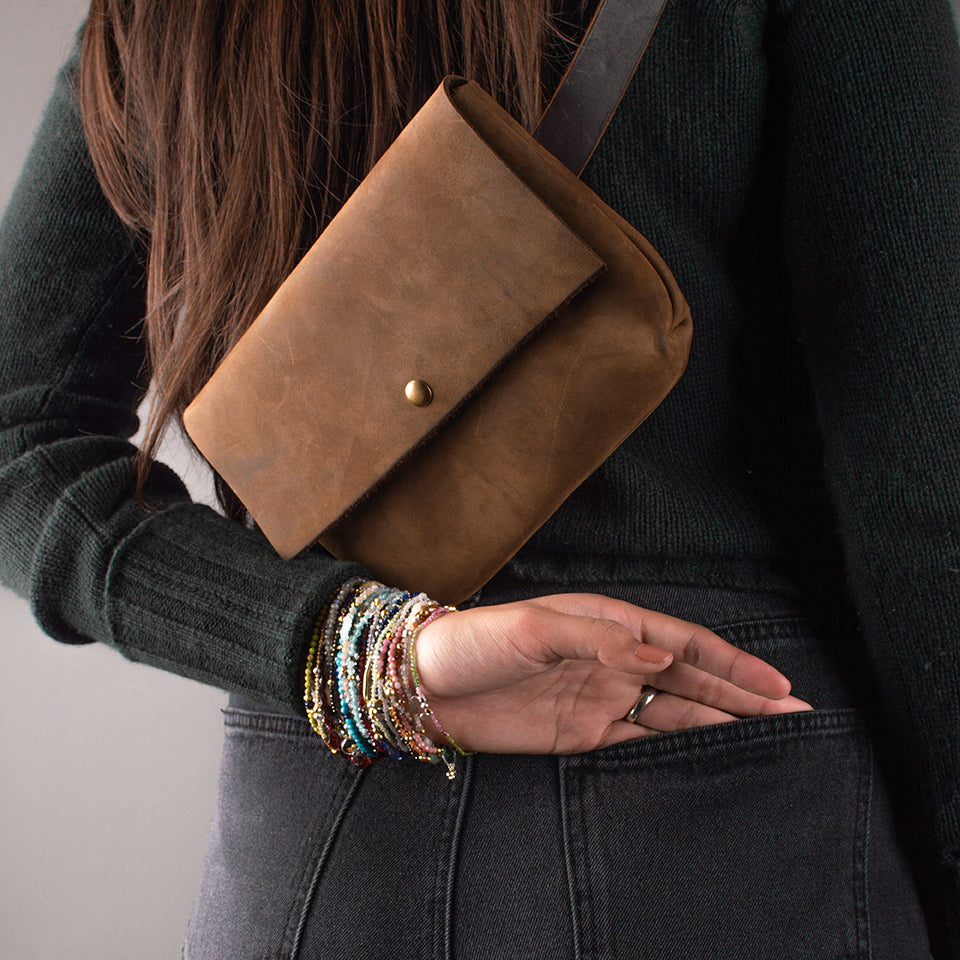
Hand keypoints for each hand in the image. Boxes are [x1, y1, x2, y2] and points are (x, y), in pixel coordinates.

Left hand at [414, 592, 811, 754]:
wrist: (428, 686)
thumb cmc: (476, 642)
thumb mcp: (535, 630)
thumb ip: (602, 641)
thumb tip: (663, 655)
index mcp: (608, 624)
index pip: (684, 643)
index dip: (732, 664)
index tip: (777, 686)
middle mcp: (614, 660)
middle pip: (692, 678)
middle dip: (742, 695)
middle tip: (796, 714)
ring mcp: (603, 697)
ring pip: (676, 710)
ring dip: (721, 720)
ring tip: (771, 734)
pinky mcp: (584, 732)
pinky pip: (643, 740)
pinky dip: (679, 745)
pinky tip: (711, 751)